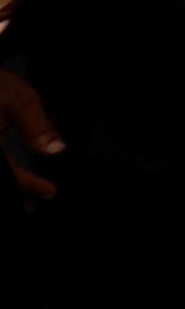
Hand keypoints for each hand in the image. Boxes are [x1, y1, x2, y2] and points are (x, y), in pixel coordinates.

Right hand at [0, 69, 54, 203]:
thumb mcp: (21, 100)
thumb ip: (37, 126)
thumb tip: (56, 150)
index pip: (10, 176)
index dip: (30, 186)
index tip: (50, 192)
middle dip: (14, 195)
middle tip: (31, 208)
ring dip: (6, 188)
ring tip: (23, 202)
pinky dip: (2, 177)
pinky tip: (10, 183)